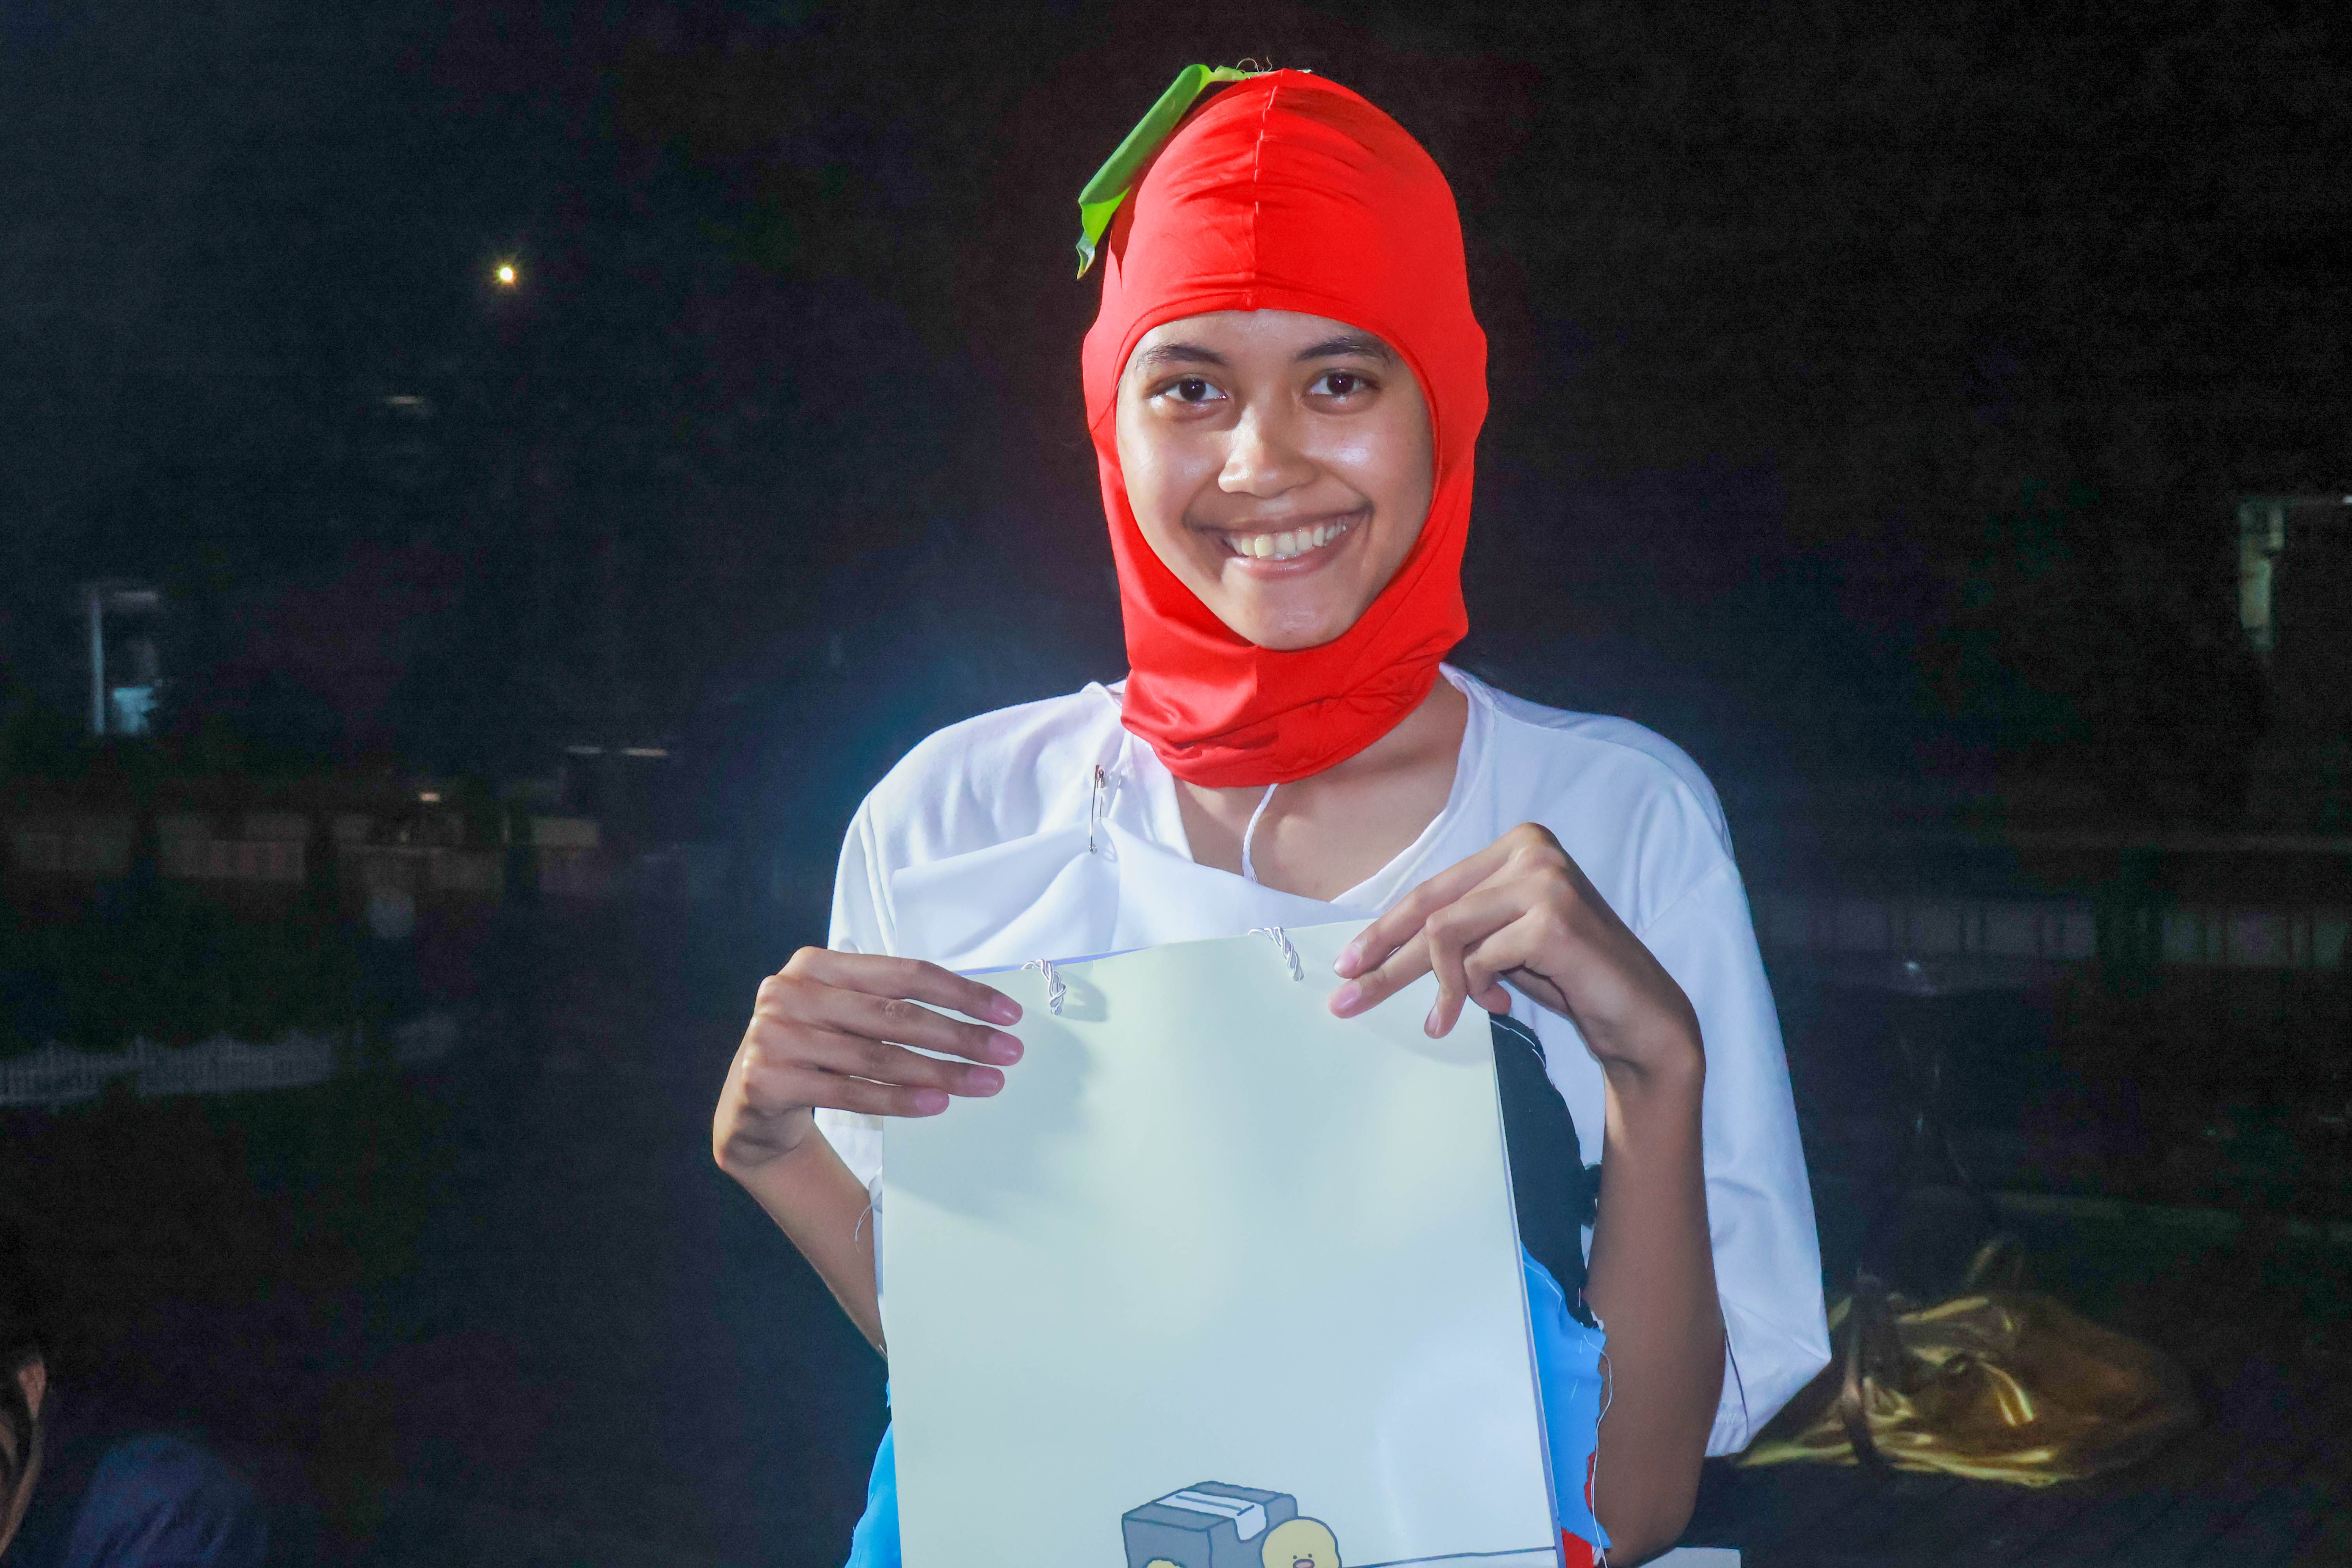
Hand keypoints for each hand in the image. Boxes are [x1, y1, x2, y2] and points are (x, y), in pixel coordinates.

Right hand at [712, 948, 1023, 1178]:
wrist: (751, 1104)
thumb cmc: (816, 1050)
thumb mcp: (846, 1015)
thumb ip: (892, 1006)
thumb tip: (980, 1021)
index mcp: (817, 964)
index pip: (904, 973)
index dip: (961, 992)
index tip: (1008, 1014)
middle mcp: (791, 991)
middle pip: (895, 1014)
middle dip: (960, 1035)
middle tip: (1009, 1053)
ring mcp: (773, 1035)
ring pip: (877, 1056)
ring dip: (939, 1071)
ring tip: (985, 1083)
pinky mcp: (767, 1079)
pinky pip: (849, 1091)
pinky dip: (898, 1099)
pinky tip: (937, 1103)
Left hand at [1328, 823, 1700, 1078]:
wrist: (1639, 1016)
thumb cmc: (1569, 978)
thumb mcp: (1500, 947)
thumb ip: (1456, 935)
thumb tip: (1376, 953)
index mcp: (1517, 846)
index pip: (1432, 890)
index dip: (1383, 931)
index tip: (1348, 967)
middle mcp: (1530, 849)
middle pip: (1429, 909)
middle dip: (1382, 959)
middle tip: (1347, 1000)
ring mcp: (1544, 879)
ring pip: (1443, 933)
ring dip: (1441, 987)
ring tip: (1449, 1018)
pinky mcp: (1552, 918)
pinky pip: (1479, 959)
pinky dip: (1476, 991)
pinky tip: (1501, 1007)